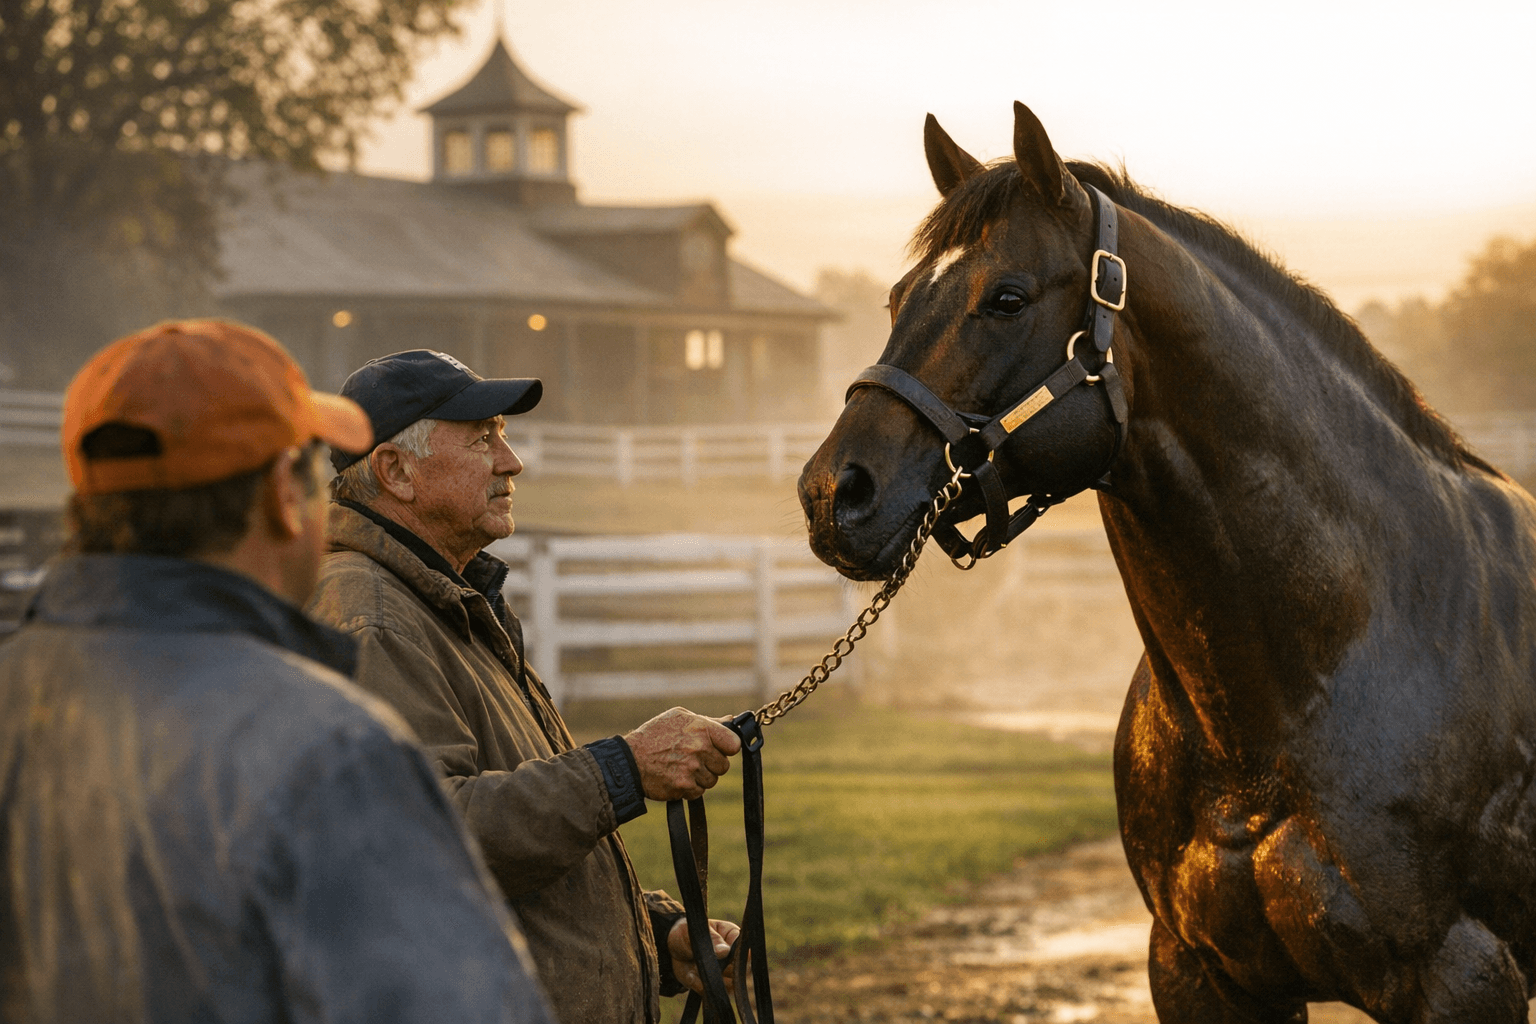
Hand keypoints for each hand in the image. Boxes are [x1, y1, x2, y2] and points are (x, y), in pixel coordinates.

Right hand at [624, 707, 741, 800]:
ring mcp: (692, 768)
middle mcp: (699, 748)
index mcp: (701, 728)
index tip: (718, 748)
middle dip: (711, 764)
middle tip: (693, 758)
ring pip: (712, 780)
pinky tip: (676, 777)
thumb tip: (731, 720)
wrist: (630, 760)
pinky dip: (690, 788)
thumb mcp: (679, 717)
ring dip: (700, 777)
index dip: (727, 748)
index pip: (734, 744)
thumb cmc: (654, 735)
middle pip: (723, 765)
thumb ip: (707, 721)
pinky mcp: (684, 786)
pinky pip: (699, 792)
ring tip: (682, 767)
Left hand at [667, 917, 739, 994]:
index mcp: (733, 937)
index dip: (736, 956)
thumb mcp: (696, 933)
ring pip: (728, 985)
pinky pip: (712, 993)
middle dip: (720, 969)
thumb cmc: (687, 934)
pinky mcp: (714, 986)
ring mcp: (725, 973)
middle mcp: (733, 957)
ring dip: (707, 978)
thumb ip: (711, 940)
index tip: (721, 956)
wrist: (671, 951)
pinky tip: (691, 975)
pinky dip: (699, 986)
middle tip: (703, 960)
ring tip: (693, 966)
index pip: (745, 950)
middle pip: (739, 971)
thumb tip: (725, 951)